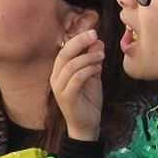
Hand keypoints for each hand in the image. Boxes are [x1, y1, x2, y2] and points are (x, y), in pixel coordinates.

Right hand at [51, 28, 105, 142]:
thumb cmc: (88, 101)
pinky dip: (88, 70)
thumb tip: (98, 42)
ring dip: (88, 57)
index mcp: (59, 72)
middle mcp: (56, 78)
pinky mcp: (67, 97)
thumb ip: (93, 61)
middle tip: (94, 35)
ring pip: (71, 66)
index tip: (92, 31)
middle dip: (80, 42)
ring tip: (101, 55)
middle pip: (64, 55)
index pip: (65, 51)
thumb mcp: (92, 77)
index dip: (77, 39)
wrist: (86, 126)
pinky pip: (76, 79)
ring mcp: (60, 88)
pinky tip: (98, 68)